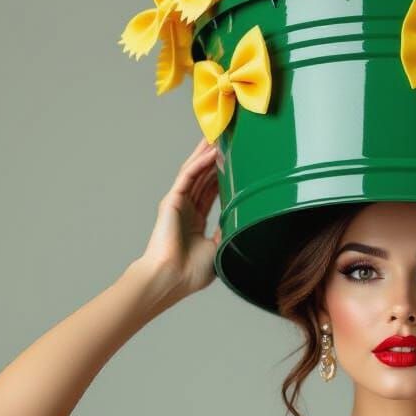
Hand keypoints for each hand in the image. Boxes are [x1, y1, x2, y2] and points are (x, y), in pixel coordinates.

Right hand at [136, 136, 222, 296]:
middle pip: (203, 177)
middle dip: (215, 159)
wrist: (172, 278)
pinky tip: (212, 151)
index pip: (211, 191)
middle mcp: (186, 209)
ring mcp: (178, 203)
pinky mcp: (172, 200)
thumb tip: (244, 213)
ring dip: (207, 154)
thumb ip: (227, 227)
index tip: (236, 162)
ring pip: (195, 171)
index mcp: (195, 222)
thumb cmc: (191, 272)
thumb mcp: (219, 246)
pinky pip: (188, 175)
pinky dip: (200, 163)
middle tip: (228, 141)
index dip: (222, 175)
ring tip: (219, 137)